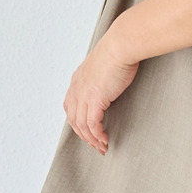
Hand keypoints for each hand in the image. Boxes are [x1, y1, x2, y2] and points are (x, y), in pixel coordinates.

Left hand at [62, 33, 138, 154]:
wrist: (121, 45)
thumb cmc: (118, 50)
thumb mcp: (104, 64)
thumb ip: (101, 76)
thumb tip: (110, 83)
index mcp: (77, 79)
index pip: (70, 107)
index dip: (77, 122)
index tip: (87, 131)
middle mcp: (77, 88)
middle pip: (74, 120)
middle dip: (83, 136)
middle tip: (95, 145)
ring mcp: (84, 95)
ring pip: (82, 126)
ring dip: (91, 139)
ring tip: (101, 147)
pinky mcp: (95, 100)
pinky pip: (92, 125)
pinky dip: (97, 135)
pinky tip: (104, 140)